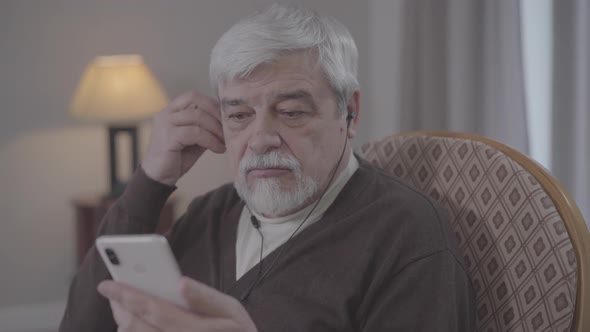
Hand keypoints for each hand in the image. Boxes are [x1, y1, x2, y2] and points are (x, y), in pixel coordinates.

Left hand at [98, 277, 256, 331]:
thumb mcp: (232, 311)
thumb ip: (206, 297)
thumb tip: (181, 283)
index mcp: (192, 330)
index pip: (151, 309)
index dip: (126, 295)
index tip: (106, 284)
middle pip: (134, 327)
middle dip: (119, 307)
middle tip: (111, 292)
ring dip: (123, 323)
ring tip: (123, 307)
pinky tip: (136, 326)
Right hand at [142, 91, 224, 185]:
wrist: (159, 178)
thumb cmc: (177, 158)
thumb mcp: (195, 139)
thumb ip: (205, 128)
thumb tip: (227, 121)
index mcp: (171, 111)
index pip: (193, 96)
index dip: (212, 104)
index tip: (226, 118)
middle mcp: (166, 113)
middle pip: (196, 101)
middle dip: (216, 114)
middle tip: (228, 129)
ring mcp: (165, 124)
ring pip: (197, 116)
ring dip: (216, 129)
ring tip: (225, 142)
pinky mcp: (168, 137)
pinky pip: (195, 133)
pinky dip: (211, 140)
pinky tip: (218, 149)